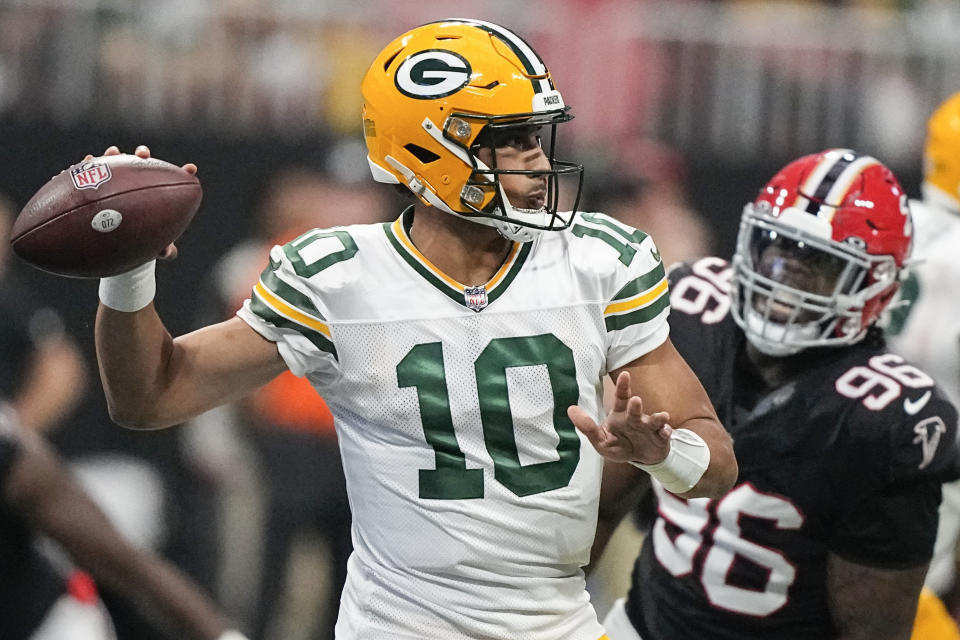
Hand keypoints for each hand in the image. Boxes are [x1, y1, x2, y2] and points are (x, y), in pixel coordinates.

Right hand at [84, 144, 192, 260]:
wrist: (117, 245)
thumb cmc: (142, 242)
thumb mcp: (154, 246)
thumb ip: (164, 250)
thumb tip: (166, 252)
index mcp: (156, 194)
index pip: (172, 181)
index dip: (184, 173)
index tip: (192, 169)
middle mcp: (136, 182)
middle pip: (141, 162)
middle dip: (142, 154)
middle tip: (142, 155)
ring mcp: (116, 181)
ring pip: (114, 163)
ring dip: (113, 155)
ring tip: (113, 152)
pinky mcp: (94, 186)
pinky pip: (88, 174)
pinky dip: (86, 166)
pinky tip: (85, 162)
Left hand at [568, 370, 672, 464]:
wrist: (642, 458)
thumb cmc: (620, 446)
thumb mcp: (601, 441)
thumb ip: (587, 428)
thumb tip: (570, 410)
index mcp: (621, 415)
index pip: (621, 398)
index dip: (623, 386)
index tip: (626, 374)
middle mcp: (636, 418)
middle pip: (636, 408)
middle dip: (636, 405)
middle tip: (635, 400)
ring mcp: (650, 427)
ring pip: (654, 420)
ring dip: (657, 417)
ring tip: (661, 416)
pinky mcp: (661, 438)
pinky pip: (665, 434)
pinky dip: (666, 432)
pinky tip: (666, 432)